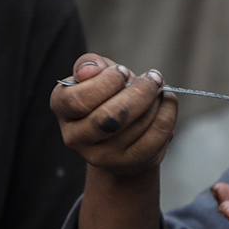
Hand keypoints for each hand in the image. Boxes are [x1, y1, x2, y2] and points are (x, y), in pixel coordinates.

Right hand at [49, 53, 178, 177]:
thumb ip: (90, 64)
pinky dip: (167, 114)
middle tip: (153, 78)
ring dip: (155, 102)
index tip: (122, 71)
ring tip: (157, 91)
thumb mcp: (95, 73)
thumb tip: (89, 70)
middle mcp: (75, 137)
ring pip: (135, 126)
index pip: (78, 99)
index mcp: (61, 107)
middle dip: (139, 93)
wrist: (120, 133)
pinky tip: (166, 103)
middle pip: (108, 118)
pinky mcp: (129, 164)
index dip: (106, 82)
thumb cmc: (106, 95)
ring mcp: (101, 156)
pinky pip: (155, 137)